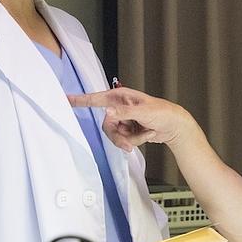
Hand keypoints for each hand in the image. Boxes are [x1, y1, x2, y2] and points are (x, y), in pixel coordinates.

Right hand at [67, 87, 192, 150]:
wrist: (175, 126)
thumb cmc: (162, 112)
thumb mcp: (144, 112)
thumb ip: (125, 113)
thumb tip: (108, 113)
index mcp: (120, 97)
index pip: (96, 99)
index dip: (80, 100)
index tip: (66, 99)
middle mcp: (119, 107)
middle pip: (107, 126)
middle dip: (119, 137)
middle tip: (129, 144)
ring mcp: (124, 119)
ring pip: (115, 135)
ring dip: (130, 139)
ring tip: (146, 135)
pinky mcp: (128, 129)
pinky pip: (124, 140)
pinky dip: (135, 140)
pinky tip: (147, 134)